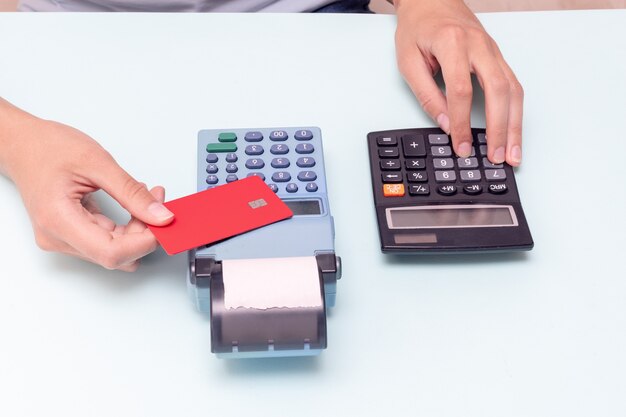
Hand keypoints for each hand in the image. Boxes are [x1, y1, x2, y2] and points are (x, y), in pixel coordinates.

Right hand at [0, 100, 173, 270]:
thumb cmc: (48, 148)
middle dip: (145, 231)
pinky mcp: (71, 234)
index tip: (164, 224)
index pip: (111, 252)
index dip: (144, 243)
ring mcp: (62, 239)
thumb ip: (132, 192)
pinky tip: (133, 206)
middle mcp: (58, 237)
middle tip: (160, 202)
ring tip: (147, 198)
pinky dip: (126, 226)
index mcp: (59, 220)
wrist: (23, 145)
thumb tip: (160, 216)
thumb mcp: (97, 163)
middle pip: (115, 253)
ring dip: (138, 228)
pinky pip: (107, 239)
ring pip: (114, 249)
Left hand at [394, 0, 523, 165]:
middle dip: (500, 129)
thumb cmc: (418, 27)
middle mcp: (479, 46)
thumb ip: (426, 94)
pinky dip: (515, 111)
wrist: (432, 0)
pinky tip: (514, 131)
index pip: (461, 90)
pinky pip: (513, 85)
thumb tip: (445, 123)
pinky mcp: (498, 57)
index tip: (461, 147)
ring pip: (513, 89)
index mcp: (452, 43)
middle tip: (498, 157)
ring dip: (515, 124)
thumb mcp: (408, 61)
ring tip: (513, 153)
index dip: (462, 123)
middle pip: (498, 91)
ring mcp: (493, 51)